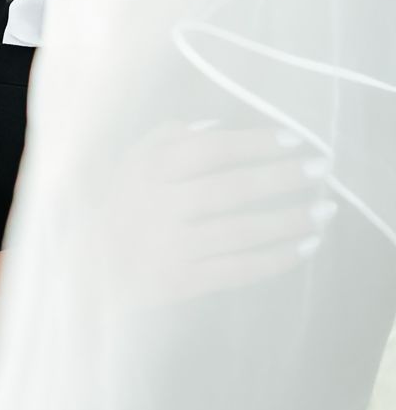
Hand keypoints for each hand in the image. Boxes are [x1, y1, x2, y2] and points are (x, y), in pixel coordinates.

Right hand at [107, 122, 336, 304]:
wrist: (84, 269)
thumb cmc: (116, 207)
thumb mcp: (129, 162)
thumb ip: (167, 138)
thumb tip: (217, 127)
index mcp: (150, 170)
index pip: (212, 150)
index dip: (256, 142)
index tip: (294, 139)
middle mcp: (161, 206)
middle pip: (234, 188)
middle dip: (284, 177)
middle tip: (323, 169)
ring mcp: (173, 247)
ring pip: (243, 231)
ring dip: (290, 220)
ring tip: (324, 210)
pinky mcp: (182, 282)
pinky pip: (239, 269)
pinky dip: (275, 260)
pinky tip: (304, 248)